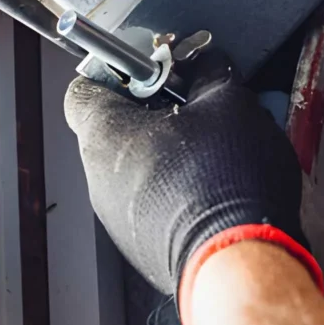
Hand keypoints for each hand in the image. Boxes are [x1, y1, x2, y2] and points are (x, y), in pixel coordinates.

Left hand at [64, 77, 305, 294]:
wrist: (239, 261)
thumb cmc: (224, 180)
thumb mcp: (229, 102)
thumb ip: (210, 74)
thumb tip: (207, 63)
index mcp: (106, 134)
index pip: (84, 89)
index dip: (119, 73)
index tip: (153, 70)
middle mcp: (99, 179)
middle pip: (118, 131)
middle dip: (159, 115)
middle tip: (200, 107)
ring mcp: (119, 219)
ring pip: (140, 170)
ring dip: (173, 155)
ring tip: (220, 151)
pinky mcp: (144, 248)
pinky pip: (156, 206)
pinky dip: (182, 192)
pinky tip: (220, 189)